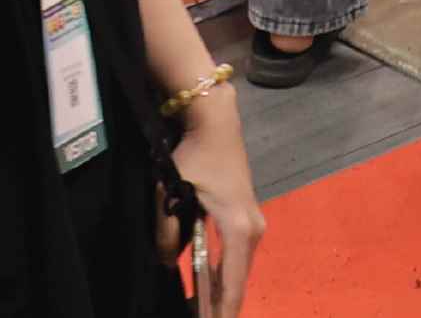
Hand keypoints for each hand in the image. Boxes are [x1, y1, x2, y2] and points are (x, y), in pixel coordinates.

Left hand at [170, 76, 262, 317]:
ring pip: (238, 269)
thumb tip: (166, 263)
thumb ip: (167, 232)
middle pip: (238, 281)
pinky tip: (212, 288)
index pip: (232, 283)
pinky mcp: (249, 218)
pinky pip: (237, 257)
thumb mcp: (171, 193)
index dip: (221, 311)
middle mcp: (253, 231)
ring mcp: (254, 224)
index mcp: (237, 229)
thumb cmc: (194, 155)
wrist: (216, 122)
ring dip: (223, 292)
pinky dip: (225, 275)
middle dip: (221, 306)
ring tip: (206, 312)